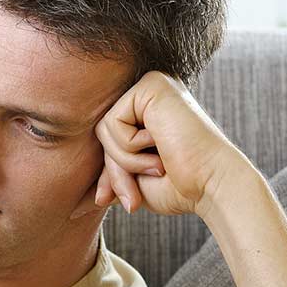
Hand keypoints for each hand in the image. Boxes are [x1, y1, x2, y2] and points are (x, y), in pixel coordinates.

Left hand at [79, 71, 254, 218]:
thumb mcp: (133, 180)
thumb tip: (75, 201)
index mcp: (148, 110)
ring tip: (157, 166)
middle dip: (113, 170)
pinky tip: (160, 148)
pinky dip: (129, 148)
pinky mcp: (151, 85)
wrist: (212, 187)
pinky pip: (112, 122)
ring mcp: (151, 84)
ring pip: (103, 129)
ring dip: (123, 161)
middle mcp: (150, 92)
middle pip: (101, 132)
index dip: (107, 172)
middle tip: (133, 198)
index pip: (106, 137)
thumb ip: (108, 176)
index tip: (110, 199)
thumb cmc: (180, 186)